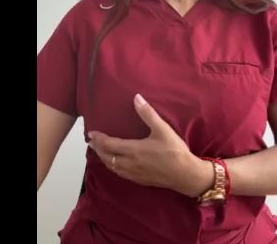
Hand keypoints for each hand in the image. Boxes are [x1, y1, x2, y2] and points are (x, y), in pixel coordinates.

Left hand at [88, 94, 211, 196]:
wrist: (185, 175)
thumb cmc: (174, 151)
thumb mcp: (163, 129)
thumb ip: (148, 114)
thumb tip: (136, 98)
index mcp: (133, 150)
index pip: (109, 144)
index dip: (98, 139)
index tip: (91, 133)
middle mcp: (129, 163)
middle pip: (107, 157)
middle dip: (97, 149)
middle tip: (91, 142)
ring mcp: (133, 173)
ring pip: (112, 167)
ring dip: (104, 158)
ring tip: (100, 151)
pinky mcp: (139, 180)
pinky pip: (120, 174)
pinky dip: (112, 167)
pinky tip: (115, 164)